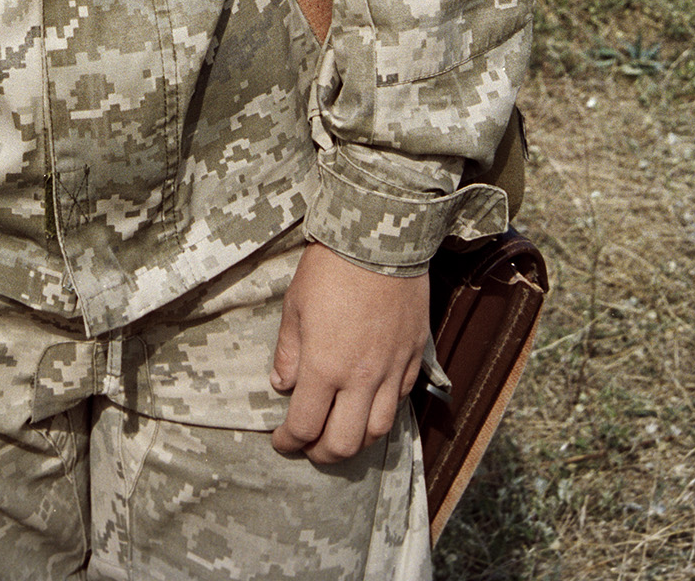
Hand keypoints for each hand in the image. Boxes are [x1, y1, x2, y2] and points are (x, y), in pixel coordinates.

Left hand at [269, 242, 427, 464]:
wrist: (379, 240)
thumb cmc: (331, 268)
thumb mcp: (295, 306)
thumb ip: (288, 352)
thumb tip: (282, 384)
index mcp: (325, 367)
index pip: (305, 426)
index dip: (289, 441)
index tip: (281, 441)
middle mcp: (361, 379)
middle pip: (344, 443)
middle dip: (321, 454)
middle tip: (308, 447)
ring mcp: (392, 371)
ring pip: (377, 431)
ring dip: (356, 443)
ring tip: (340, 435)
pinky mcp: (413, 358)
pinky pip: (400, 401)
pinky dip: (382, 414)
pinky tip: (368, 406)